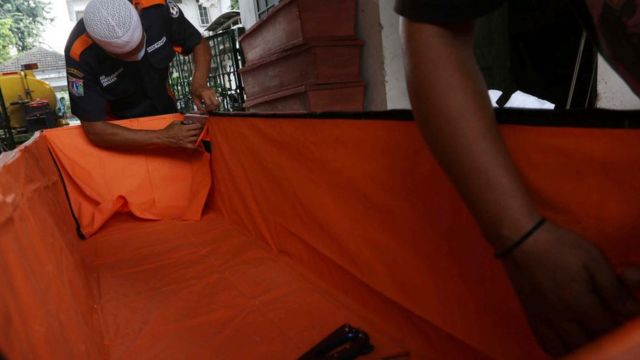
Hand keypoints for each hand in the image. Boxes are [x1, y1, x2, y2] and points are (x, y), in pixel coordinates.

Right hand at [159, 120, 203, 148]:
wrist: (164, 137)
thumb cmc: (168, 130)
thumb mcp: (175, 122)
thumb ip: (182, 121)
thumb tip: (188, 122)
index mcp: (184, 128)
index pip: (196, 126)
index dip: (199, 125)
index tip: (201, 125)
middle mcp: (186, 134)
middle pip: (197, 132)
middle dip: (200, 130)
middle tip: (201, 129)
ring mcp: (186, 140)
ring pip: (196, 138)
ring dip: (199, 136)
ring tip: (199, 135)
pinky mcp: (184, 145)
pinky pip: (193, 146)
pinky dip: (196, 145)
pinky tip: (197, 143)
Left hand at [191, 85, 219, 111]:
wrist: (198, 82)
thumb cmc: (195, 90)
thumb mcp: (194, 99)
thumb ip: (199, 106)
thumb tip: (203, 112)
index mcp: (204, 94)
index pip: (209, 104)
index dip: (207, 108)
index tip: (204, 109)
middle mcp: (210, 92)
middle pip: (216, 103)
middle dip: (213, 108)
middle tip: (208, 109)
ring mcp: (213, 92)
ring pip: (218, 102)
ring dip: (214, 106)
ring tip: (209, 106)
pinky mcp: (215, 92)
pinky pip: (216, 100)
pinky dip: (213, 103)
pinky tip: (209, 102)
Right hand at [502, 221, 639, 356]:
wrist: (520, 239)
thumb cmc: (559, 245)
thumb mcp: (593, 259)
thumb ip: (613, 288)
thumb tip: (631, 310)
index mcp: (579, 303)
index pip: (608, 329)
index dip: (620, 328)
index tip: (623, 319)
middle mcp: (560, 317)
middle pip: (588, 343)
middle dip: (603, 340)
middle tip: (609, 327)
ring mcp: (543, 318)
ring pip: (566, 349)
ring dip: (583, 347)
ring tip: (591, 337)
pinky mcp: (531, 315)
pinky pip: (545, 344)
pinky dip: (559, 349)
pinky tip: (568, 342)